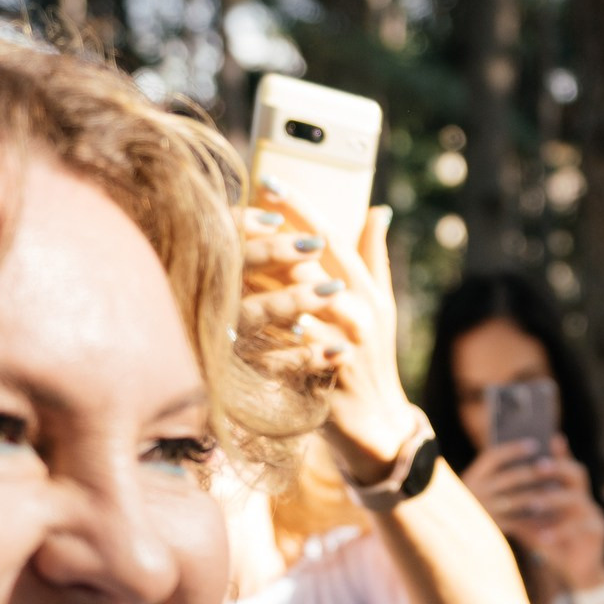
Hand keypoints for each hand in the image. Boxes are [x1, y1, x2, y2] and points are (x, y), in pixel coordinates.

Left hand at [236, 190, 419, 484]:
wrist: (377, 424)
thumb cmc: (372, 358)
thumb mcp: (380, 306)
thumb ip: (374, 258)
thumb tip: (378, 210)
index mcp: (368, 292)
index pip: (333, 238)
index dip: (301, 207)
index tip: (268, 179)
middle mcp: (359, 315)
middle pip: (313, 265)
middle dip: (272, 238)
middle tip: (231, 212)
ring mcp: (344, 346)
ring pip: (301, 304)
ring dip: (262, 280)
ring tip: (223, 257)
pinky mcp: (326, 378)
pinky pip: (290, 351)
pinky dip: (262, 333)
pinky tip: (231, 317)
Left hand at [462, 435, 603, 584]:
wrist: (581, 576)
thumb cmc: (557, 548)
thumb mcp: (538, 528)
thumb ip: (526, 513)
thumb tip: (500, 500)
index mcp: (572, 496)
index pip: (567, 468)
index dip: (562, 453)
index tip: (552, 438)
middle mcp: (586, 501)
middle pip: (577, 474)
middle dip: (558, 467)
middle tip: (537, 466)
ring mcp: (595, 515)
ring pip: (578, 498)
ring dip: (553, 499)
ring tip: (533, 504)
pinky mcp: (599, 532)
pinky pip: (580, 527)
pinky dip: (559, 531)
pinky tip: (543, 536)